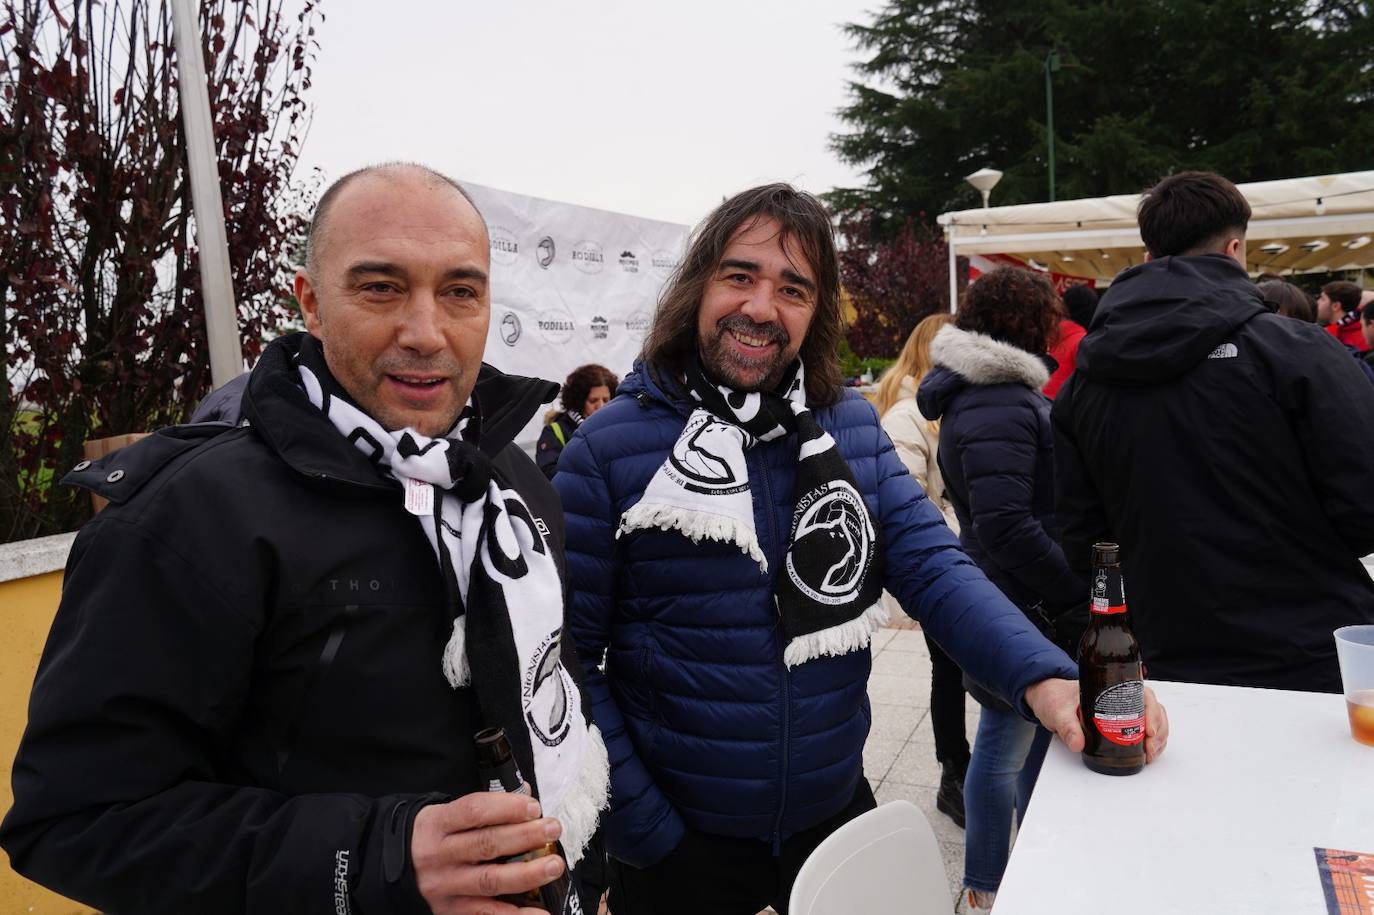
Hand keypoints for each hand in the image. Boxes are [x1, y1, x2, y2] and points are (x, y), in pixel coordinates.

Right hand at [411, 791, 565, 914]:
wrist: (394, 868)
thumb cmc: (434, 837)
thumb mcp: (446, 815)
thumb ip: (485, 808)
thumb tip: (525, 796)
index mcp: (437, 824)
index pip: (474, 811)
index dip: (506, 807)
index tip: (534, 807)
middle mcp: (438, 855)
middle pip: (486, 845)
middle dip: (525, 836)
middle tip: (552, 830)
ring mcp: (444, 886)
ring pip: (489, 880)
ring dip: (526, 874)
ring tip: (553, 865)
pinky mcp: (451, 910)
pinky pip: (486, 914)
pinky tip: (540, 913)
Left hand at [1024, 678, 1169, 762]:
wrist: (1049, 701)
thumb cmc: (1055, 698)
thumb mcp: (1058, 710)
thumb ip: (1066, 726)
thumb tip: (1077, 743)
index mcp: (1112, 686)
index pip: (1143, 694)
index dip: (1152, 711)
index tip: (1149, 729)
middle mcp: (1123, 697)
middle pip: (1154, 709)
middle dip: (1158, 729)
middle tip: (1150, 747)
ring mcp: (1125, 711)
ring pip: (1153, 721)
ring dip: (1158, 738)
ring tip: (1150, 754)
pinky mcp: (1122, 724)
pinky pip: (1145, 731)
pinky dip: (1151, 743)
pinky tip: (1148, 754)